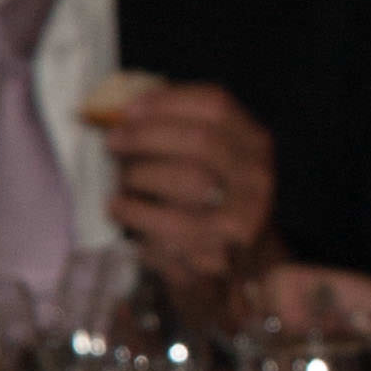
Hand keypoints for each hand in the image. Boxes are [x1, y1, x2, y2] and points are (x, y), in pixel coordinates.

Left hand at [104, 85, 275, 283]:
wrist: (240, 268)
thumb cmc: (210, 200)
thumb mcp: (211, 160)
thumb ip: (176, 128)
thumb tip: (116, 105)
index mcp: (255, 145)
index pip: (216, 106)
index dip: (166, 102)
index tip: (127, 110)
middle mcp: (256, 179)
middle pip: (201, 141)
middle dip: (147, 137)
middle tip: (113, 142)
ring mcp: (244, 220)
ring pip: (187, 185)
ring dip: (141, 177)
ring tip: (119, 181)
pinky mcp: (221, 256)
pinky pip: (170, 230)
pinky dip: (137, 216)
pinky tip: (120, 210)